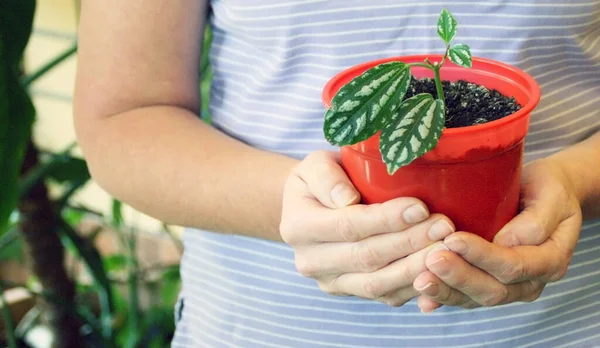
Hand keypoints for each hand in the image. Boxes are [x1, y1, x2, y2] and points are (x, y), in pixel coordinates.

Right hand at [280, 151, 454, 306]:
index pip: (348, 225)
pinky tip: (440, 272)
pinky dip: (415, 287)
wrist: (312, 207)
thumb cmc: (321, 179)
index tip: (421, 207)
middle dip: (409, 243)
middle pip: (366, 257)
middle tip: (444, 227)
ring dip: (416, 268)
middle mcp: (310, 261)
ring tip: (447, 248)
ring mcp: (331, 281)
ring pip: (377, 284)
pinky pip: (386, 296)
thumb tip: (347, 199)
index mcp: (298, 226)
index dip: (386, 220)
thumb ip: (326, 178)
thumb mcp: (315, 165)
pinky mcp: (351, 291)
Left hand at [413, 158, 582, 311]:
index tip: (453, 239)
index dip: (482, 255)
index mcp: (550, 260)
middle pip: (493, 289)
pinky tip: (422, 299)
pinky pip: (464, 298)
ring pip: (475, 299)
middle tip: (431, 260)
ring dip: (446, 291)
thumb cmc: (547, 189)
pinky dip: (442, 298)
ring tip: (420, 280)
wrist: (544, 196)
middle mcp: (530, 282)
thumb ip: (535, 221)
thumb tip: (506, 242)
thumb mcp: (551, 195)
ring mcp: (508, 289)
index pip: (513, 265)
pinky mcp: (486, 287)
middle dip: (460, 276)